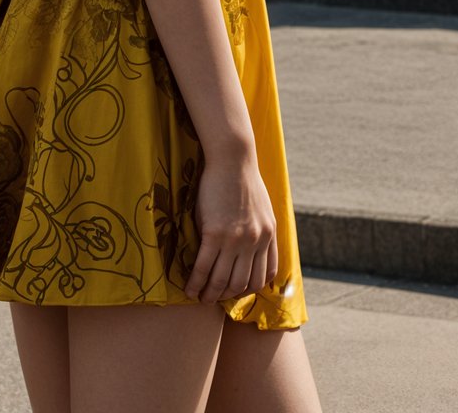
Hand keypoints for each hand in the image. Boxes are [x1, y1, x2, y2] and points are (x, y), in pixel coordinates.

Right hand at [184, 154, 277, 304]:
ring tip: (200, 297)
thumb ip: (260, 230)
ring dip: (210, 294)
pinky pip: (204, 267)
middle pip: (242, 283)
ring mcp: (236, 239)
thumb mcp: (263, 208)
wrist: (233, 159)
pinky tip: (189, 288)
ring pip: (223, 280)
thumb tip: (253, 247)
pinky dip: (196, 282)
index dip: (250, 288)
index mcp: (268, 236)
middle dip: (228, 296)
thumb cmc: (244, 179)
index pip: (265, 276)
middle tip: (214, 298)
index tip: (237, 291)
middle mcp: (255, 242)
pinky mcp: (215, 232)